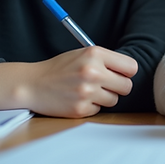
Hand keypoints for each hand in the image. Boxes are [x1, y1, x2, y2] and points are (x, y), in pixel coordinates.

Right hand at [0, 46, 138, 117]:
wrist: (33, 84)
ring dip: (104, 97)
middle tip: (105, 84)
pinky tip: (78, 98)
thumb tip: (130, 72)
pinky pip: (99, 109)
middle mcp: (93, 72)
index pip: (131, 67)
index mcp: (95, 54)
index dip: (126, 72)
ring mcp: (87, 91)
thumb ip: (106, 60)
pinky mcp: (80, 108)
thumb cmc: (60, 68)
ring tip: (88, 90)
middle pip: (127, 86)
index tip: (119, 74)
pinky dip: (91, 106)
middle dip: (118, 86)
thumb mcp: (83, 54)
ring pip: (114, 100)